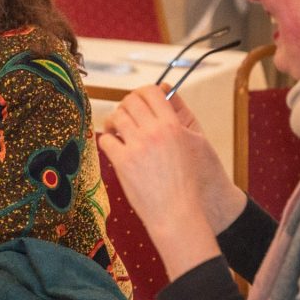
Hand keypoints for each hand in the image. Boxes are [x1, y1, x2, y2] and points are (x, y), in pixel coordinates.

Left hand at [101, 85, 245, 234]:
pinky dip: (107, 140)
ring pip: (116, 117)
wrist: (178, 212)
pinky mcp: (123, 162)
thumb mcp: (193, 142)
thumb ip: (179, 113)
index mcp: (173, 125)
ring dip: (113, 121)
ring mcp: (137, 147)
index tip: (139, 103)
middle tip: (125, 117)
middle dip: (126, 107)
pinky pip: (105, 140)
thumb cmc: (187, 179)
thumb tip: (165, 88)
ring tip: (116, 130)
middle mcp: (154, 132)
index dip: (142, 93)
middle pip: (130, 101)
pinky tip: (113, 147)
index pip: (151, 92)